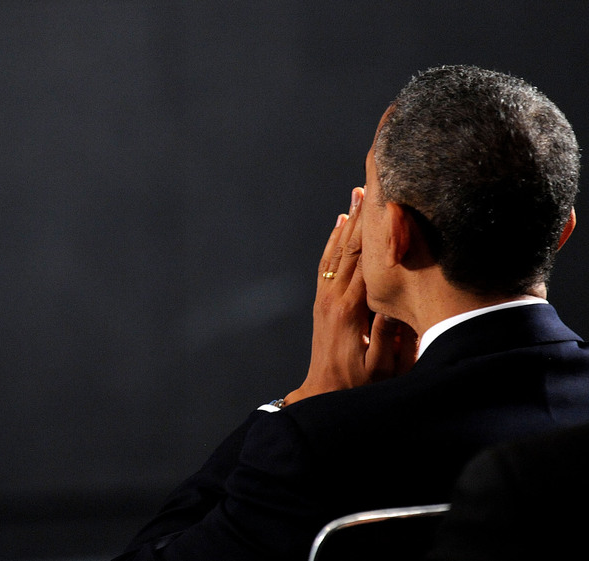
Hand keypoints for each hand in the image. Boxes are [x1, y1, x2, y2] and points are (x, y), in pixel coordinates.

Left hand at [283, 188, 416, 404]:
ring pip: (338, 251)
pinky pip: (327, 262)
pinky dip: (334, 239)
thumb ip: (391, 337)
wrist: (323, 394)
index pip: (367, 263)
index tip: (389, 206)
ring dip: (348, 221)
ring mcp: (325, 297)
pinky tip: (341, 221)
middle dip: (363, 216)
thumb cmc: (360, 384)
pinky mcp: (322, 300)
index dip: (377, 233)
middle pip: (351, 249)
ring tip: (358, 192)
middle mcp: (335, 297)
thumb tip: (399, 301)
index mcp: (352, 310)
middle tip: (374, 183)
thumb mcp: (383, 367)